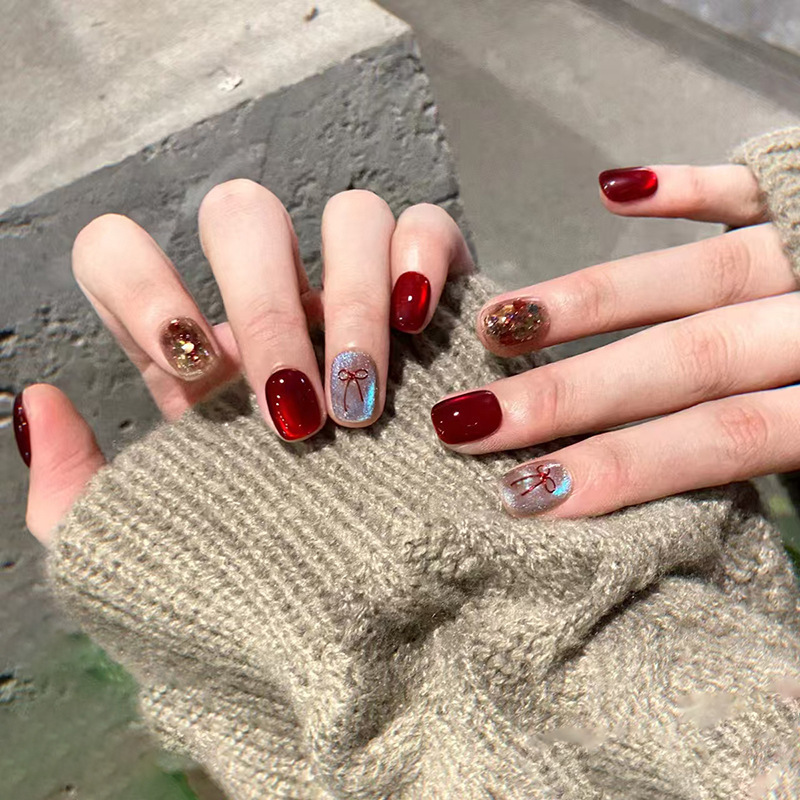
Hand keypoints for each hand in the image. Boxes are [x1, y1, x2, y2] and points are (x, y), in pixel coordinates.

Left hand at [14, 183, 471, 542]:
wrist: (369, 616)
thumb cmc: (257, 580)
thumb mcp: (147, 551)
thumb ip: (71, 492)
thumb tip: (37, 398)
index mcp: (190, 350)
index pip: (123, 251)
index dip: (142, 281)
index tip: (190, 366)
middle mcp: (269, 305)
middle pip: (243, 215)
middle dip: (267, 309)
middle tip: (295, 415)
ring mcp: (351, 295)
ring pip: (346, 217)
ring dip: (351, 304)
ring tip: (360, 404)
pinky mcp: (430, 299)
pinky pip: (426, 226)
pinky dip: (423, 260)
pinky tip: (415, 323)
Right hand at [431, 164, 799, 517]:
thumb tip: (725, 501)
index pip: (723, 440)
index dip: (623, 471)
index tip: (530, 498)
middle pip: (685, 362)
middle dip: (571, 395)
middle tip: (467, 422)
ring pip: (695, 277)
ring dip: (592, 301)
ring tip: (501, 327)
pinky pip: (752, 183)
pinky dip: (687, 187)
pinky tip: (612, 190)